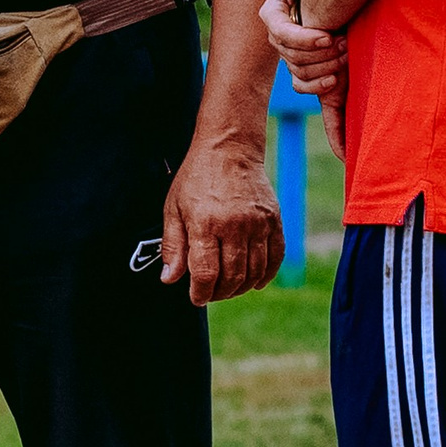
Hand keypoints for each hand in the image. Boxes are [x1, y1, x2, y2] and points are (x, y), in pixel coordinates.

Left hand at [161, 127, 283, 303]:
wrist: (229, 148)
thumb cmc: (197, 178)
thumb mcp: (174, 208)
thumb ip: (173, 245)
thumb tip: (170, 279)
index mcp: (205, 223)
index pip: (206, 273)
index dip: (200, 293)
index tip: (196, 297)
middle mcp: (235, 225)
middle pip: (232, 277)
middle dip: (219, 293)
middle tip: (210, 293)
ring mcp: (258, 223)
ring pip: (254, 272)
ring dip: (240, 287)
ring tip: (229, 287)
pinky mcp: (274, 219)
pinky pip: (275, 257)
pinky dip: (265, 275)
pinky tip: (254, 281)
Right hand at [259, 0, 348, 162]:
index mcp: (277, 21)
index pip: (283, 37)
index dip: (303, 40)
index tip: (326, 35)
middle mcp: (286, 47)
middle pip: (294, 62)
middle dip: (321, 56)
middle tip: (344, 43)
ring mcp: (306, 68)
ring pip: (306, 83)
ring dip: (327, 76)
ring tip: (346, 62)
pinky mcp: (327, 84)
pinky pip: (328, 113)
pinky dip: (337, 134)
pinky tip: (347, 155)